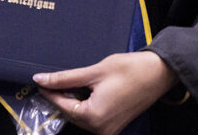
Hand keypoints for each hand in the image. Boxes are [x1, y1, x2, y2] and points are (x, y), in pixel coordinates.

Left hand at [33, 51, 177, 134]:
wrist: (158, 73)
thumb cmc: (128, 69)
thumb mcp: (93, 72)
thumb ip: (65, 79)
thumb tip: (40, 80)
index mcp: (94, 118)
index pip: (63, 105)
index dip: (49, 93)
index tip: (39, 82)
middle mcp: (100, 130)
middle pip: (71, 113)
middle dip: (61, 97)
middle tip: (51, 80)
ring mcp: (109, 130)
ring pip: (80, 116)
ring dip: (72, 100)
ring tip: (67, 83)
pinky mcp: (115, 126)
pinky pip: (92, 117)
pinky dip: (84, 104)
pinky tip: (83, 90)